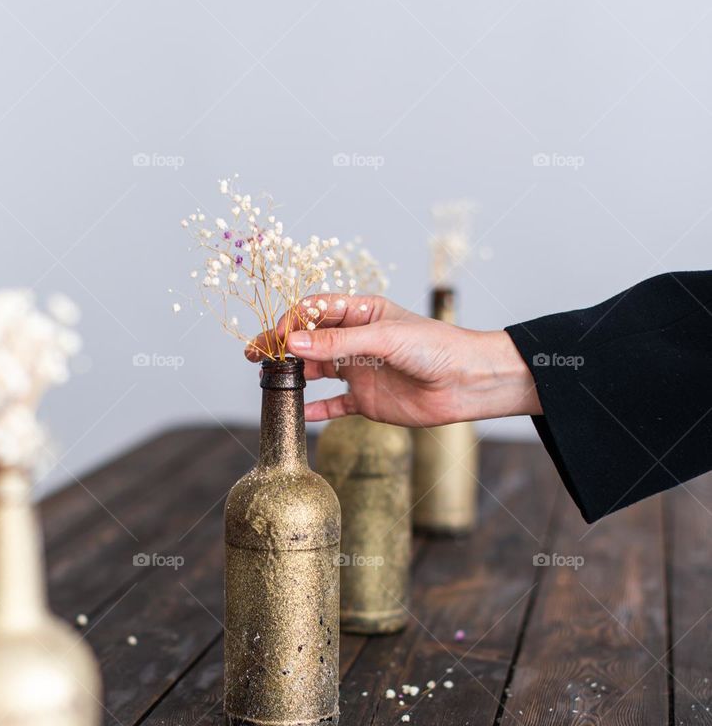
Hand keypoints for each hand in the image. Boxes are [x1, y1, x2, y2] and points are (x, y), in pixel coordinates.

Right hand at [245, 295, 541, 425]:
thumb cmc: (435, 348)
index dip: (291, 322)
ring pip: (317, 372)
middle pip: (310, 342)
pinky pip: (334, 404)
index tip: (275, 338)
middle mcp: (357, 341)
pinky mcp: (367, 400)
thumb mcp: (384, 339)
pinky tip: (299, 413)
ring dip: (295, 376)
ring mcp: (360, 371)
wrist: (467, 382)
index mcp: (362, 313)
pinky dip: (316, 409)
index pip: (315, 312)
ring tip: (271, 383)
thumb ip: (338, 343)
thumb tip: (294, 344)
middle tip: (256, 356)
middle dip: (282, 348)